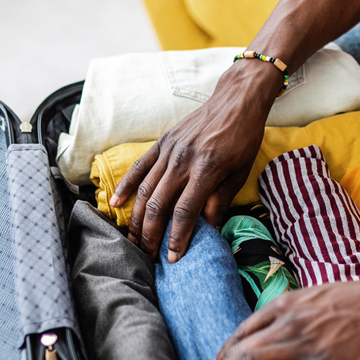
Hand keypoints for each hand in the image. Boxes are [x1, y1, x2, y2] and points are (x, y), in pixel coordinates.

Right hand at [110, 61, 282, 261]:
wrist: (236, 101)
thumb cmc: (243, 139)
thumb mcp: (239, 173)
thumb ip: (220, 202)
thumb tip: (209, 232)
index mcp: (206, 169)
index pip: (186, 211)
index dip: (177, 238)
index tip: (173, 258)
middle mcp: (183, 160)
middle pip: (160, 204)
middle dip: (152, 235)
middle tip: (149, 256)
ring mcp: (169, 150)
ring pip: (145, 190)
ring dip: (138, 218)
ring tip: (134, 240)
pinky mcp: (162, 142)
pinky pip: (139, 167)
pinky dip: (126, 186)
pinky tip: (116, 204)